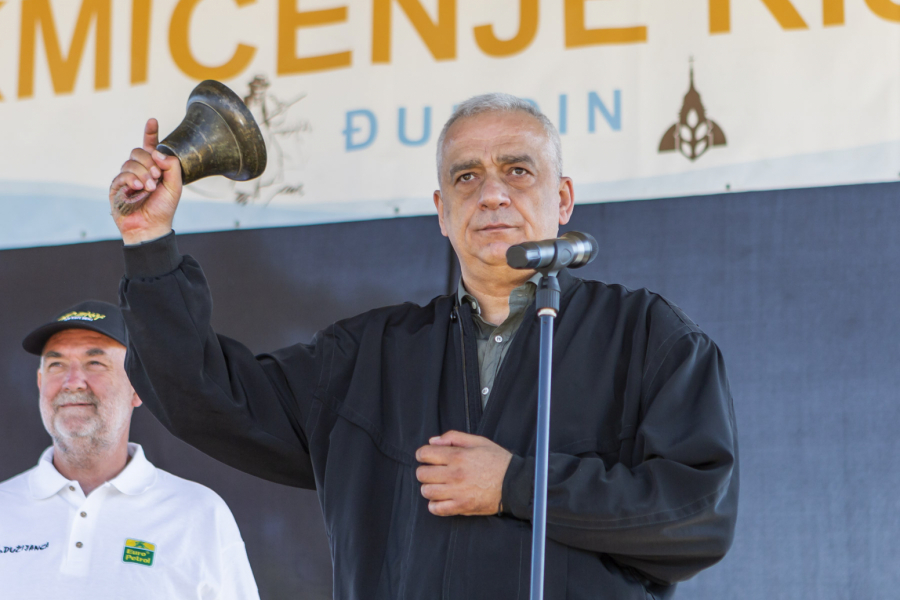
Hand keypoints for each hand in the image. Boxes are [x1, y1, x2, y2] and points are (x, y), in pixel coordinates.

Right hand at [109, 118, 182, 243]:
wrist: (151, 227)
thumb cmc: (163, 208)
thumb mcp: (175, 186)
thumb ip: (171, 166)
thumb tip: (158, 152)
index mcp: (154, 168)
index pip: (150, 146)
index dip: (150, 133)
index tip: (152, 120)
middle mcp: (139, 170)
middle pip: (138, 151)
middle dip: (148, 162)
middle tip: (156, 177)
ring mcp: (126, 177)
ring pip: (130, 163)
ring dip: (142, 174)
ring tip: (149, 188)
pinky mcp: (116, 187)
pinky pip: (122, 175)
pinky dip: (131, 180)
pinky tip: (138, 189)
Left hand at [415, 430, 512, 516]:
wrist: (514, 483)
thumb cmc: (498, 461)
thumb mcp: (478, 441)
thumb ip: (454, 437)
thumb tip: (433, 441)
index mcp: (458, 456)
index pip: (425, 454)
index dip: (422, 454)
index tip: (427, 457)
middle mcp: (455, 474)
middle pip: (422, 474)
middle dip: (424, 471)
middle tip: (433, 472)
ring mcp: (457, 492)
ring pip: (427, 491)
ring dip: (429, 488)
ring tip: (438, 485)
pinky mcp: (462, 506)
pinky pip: (437, 509)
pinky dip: (435, 505)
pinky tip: (442, 499)